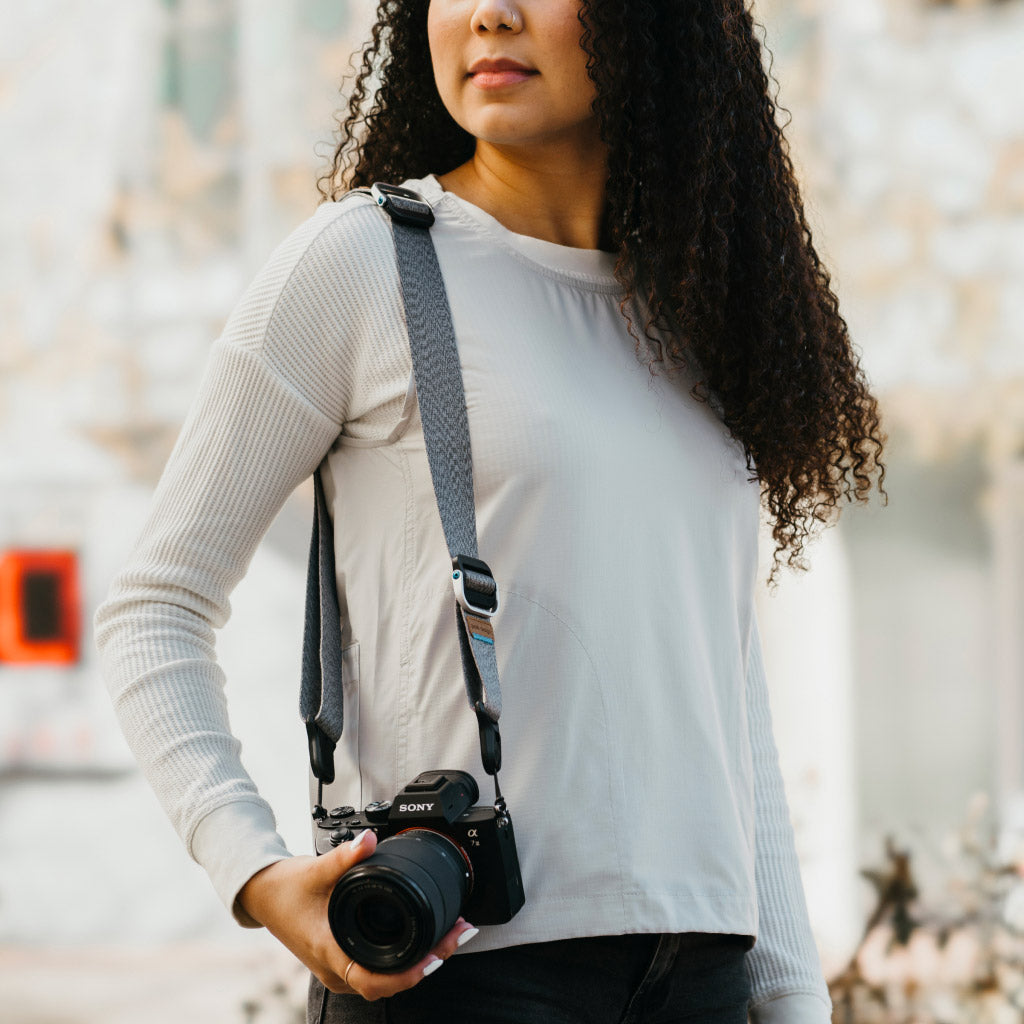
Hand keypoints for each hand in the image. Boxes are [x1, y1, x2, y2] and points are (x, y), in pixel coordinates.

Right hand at [238, 830, 477, 999]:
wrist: (263, 894)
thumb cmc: (284, 890)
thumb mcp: (314, 870)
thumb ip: (344, 856)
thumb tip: (369, 840)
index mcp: (331, 952)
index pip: (375, 981)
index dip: (408, 974)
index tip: (435, 956)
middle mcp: (337, 968)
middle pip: (389, 982)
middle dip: (427, 962)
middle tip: (457, 934)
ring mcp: (341, 967)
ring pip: (386, 977)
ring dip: (418, 960)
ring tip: (449, 935)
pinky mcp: (345, 958)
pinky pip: (379, 967)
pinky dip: (404, 956)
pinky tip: (424, 937)